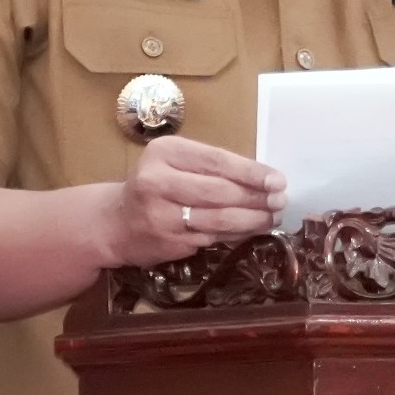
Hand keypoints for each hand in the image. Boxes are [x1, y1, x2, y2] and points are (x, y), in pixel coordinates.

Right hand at [104, 135, 286, 265]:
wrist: (113, 222)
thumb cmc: (155, 186)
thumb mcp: (175, 163)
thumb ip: (211, 166)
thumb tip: (264, 179)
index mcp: (164, 152)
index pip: (217, 161)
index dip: (252, 172)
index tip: (278, 180)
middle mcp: (158, 181)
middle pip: (220, 191)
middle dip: (257, 198)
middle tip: (280, 202)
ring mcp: (161, 215)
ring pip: (219, 218)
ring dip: (252, 220)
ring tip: (272, 217)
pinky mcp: (167, 241)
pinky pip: (212, 237)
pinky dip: (236, 234)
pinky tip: (250, 230)